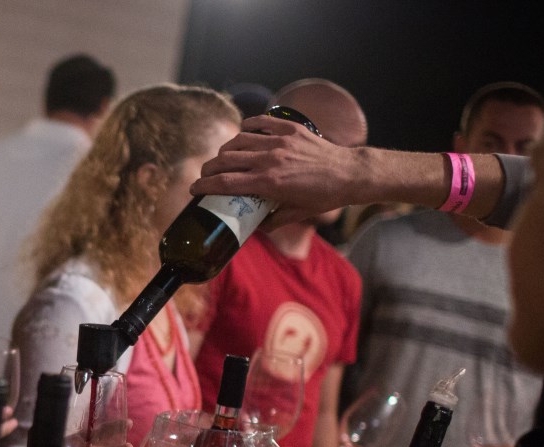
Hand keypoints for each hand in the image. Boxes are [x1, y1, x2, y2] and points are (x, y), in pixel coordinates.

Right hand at [191, 115, 366, 226]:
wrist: (350, 174)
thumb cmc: (324, 197)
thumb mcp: (296, 214)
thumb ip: (271, 221)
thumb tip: (253, 227)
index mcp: (268, 183)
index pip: (224, 183)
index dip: (203, 186)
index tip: (194, 189)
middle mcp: (270, 159)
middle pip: (225, 160)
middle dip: (209, 168)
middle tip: (205, 174)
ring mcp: (279, 141)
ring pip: (238, 140)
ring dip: (225, 149)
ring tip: (223, 157)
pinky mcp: (290, 128)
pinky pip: (260, 122)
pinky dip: (247, 127)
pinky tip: (243, 133)